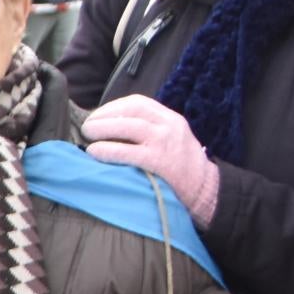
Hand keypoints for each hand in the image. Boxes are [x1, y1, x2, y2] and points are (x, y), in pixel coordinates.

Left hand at [81, 95, 221, 225]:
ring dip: (102, 129)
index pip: (138, 103)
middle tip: (86, 127)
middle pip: (130, 111)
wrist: (206, 190)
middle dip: (103, 116)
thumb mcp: (172, 139)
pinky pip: (127, 152)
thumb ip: (149, 130)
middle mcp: (169, 126)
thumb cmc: (181, 166)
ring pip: (127, 127)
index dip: (113, 107)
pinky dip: (107, 150)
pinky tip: (94, 153)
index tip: (97, 115)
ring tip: (87, 137)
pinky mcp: (159, 162)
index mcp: (171, 118)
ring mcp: (164, 143)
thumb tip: (108, 126)